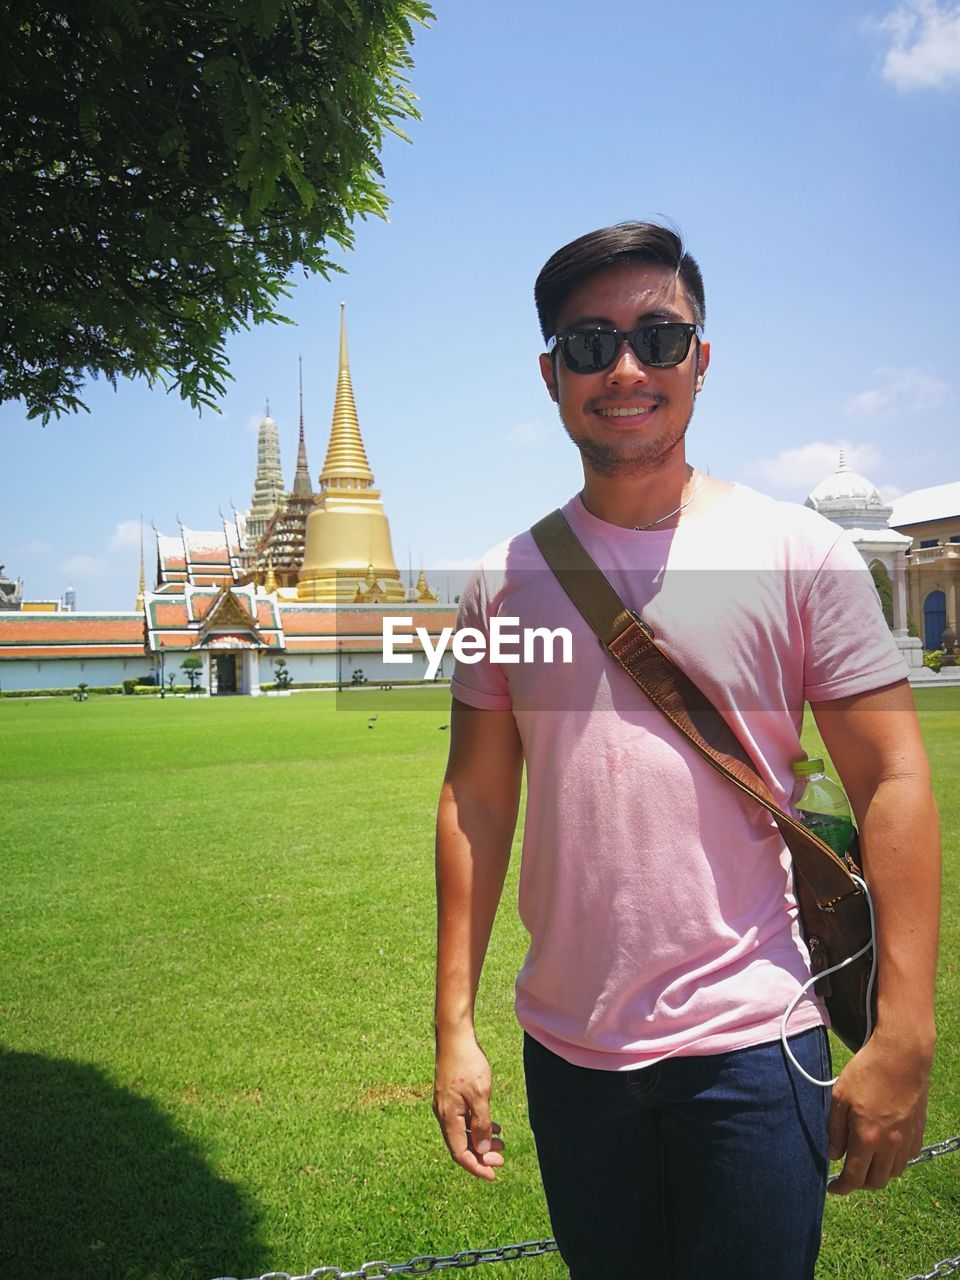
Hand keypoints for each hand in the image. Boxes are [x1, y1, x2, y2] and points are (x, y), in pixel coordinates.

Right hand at [433, 1034, 505, 1180]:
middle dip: (482, 1154)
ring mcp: (446, 1105)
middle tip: (502, 1159)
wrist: (455, 1037)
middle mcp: (443, 1114)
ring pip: (463, 1132)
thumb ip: (481, 1124)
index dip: (476, 1166)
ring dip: (481, 1140)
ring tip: (501, 1142)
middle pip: (461, 1144)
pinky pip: (463, 1119)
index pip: (460, 1153)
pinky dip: (477, 1125)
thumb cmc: (468, 1064)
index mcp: (448, 1118)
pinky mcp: (450, 1096)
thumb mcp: (480, 1096)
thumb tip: (481, 1149)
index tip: (492, 1175)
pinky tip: (493, 1124)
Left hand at [827, 1028, 932, 1194]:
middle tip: (847, 1174)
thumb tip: (833, 1155)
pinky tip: (883, 1148)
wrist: (902, 1056)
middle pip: (875, 1182)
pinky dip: (894, 1161)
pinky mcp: (918, 1133)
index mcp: (866, 1138)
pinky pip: (907, 1158)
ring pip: (892, 1173)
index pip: (853, 1177)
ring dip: (877, 1173)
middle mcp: (889, 1145)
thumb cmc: (867, 1072)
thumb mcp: (840, 1097)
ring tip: (864, 1160)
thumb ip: (835, 1130)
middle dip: (858, 1184)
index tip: (832, 1188)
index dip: (841, 1188)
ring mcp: (906, 1140)